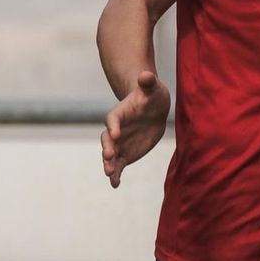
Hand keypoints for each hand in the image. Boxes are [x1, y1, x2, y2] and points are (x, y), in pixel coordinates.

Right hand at [101, 71, 170, 187]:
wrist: (151, 108)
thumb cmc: (151, 95)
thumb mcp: (152, 87)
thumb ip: (147, 82)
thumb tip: (146, 75)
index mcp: (119, 113)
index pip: (113, 119)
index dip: (113, 126)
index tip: (114, 134)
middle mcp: (116, 130)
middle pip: (107, 140)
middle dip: (107, 148)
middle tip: (108, 157)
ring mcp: (120, 143)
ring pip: (111, 155)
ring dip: (109, 164)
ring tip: (110, 175)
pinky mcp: (126, 153)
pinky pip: (119, 165)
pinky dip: (116, 174)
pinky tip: (115, 185)